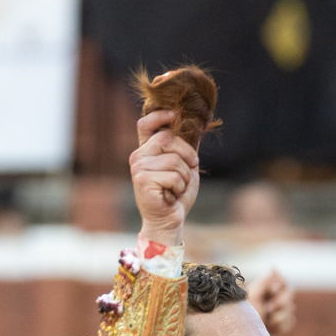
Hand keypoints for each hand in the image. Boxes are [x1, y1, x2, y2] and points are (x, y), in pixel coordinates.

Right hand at [131, 110, 199, 246]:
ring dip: (184, 176)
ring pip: (174, 160)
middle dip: (187, 154)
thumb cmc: (177, 195)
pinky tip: (171, 195)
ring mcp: (138, 168)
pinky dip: (180, 187)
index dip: (159, 116)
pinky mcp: (142, 180)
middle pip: (167, 138)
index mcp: (146, 151)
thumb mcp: (186, 167)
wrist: (169, 221)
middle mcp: (138, 156)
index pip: (145, 124)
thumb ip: (186, 148)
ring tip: (177, 188)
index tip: (174, 114)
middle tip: (189, 171)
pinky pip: (173, 175)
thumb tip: (197, 125)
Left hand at [248, 269, 296, 335]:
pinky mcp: (282, 326)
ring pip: (291, 308)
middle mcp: (272, 300)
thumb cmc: (243, 318)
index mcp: (264, 291)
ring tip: (268, 321)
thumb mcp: (252, 297)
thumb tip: (274, 266)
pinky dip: (282, 325)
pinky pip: (291, 321)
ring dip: (280, 315)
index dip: (280, 285)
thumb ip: (264, 282)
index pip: (281, 281)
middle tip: (270, 308)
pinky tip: (273, 328)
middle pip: (290, 293)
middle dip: (282, 300)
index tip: (272, 290)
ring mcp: (279, 313)